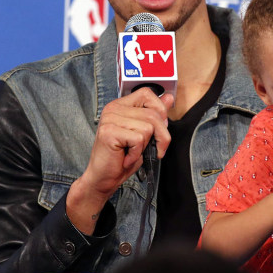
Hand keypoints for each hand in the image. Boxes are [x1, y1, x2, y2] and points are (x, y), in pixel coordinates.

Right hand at [66, 87, 172, 233]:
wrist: (103, 179)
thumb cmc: (123, 158)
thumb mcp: (144, 135)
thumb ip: (155, 115)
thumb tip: (169, 98)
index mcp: (121, 105)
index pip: (147, 94)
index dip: (160, 110)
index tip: (159, 130)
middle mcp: (113, 108)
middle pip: (153, 113)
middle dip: (161, 136)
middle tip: (153, 149)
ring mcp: (109, 119)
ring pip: (148, 127)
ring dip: (146, 146)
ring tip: (133, 153)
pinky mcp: (109, 132)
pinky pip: (138, 139)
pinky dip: (137, 153)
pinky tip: (126, 158)